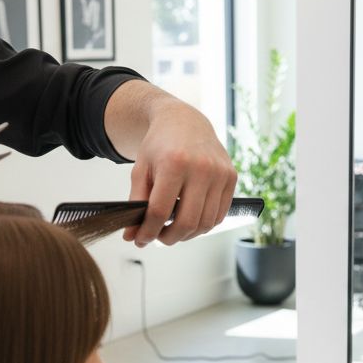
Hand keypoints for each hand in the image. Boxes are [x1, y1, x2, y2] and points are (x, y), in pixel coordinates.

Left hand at [125, 101, 236, 245]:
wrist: (185, 122)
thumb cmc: (160, 146)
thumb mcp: (140, 169)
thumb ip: (136, 202)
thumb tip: (131, 236)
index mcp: (174, 163)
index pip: (160, 211)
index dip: (148, 231)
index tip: (141, 240)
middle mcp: (201, 168)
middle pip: (186, 222)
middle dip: (169, 238)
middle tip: (158, 237)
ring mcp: (220, 173)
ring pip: (205, 223)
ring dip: (187, 234)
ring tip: (173, 229)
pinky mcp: (231, 178)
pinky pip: (219, 215)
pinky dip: (203, 225)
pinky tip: (190, 219)